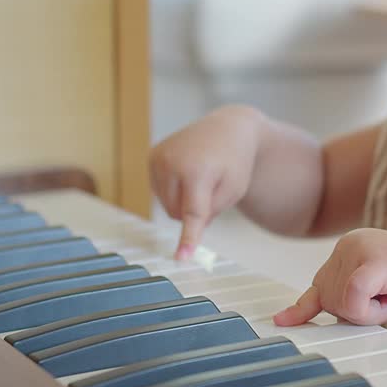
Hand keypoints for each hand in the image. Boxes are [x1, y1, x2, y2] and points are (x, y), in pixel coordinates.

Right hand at [149, 105, 262, 258]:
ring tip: (202, 179)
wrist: (228, 129)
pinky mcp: (152, 156)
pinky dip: (174, 190)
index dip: (187, 238)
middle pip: (176, 213)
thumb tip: (185, 232)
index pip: (192, 213)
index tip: (181, 258)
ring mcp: (159, 157)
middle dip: (194, 211)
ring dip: (183, 202)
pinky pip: (159, 192)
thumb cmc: (235, 163)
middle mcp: (172, 161)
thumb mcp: (232, 191)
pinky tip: (189, 173)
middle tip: (212, 190)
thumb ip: (209, 214)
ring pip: (166, 205)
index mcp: (198, 170)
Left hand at [274, 229, 386, 325]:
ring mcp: (361, 249)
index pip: (319, 285)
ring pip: (340, 304)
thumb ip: (347, 295)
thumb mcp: (374, 289)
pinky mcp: (374, 262)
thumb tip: (307, 311)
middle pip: (327, 299)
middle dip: (356, 312)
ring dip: (369, 313)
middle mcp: (349, 243)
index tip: (284, 321)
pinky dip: (373, 312)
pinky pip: (353, 301)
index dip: (308, 307)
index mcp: (348, 247)